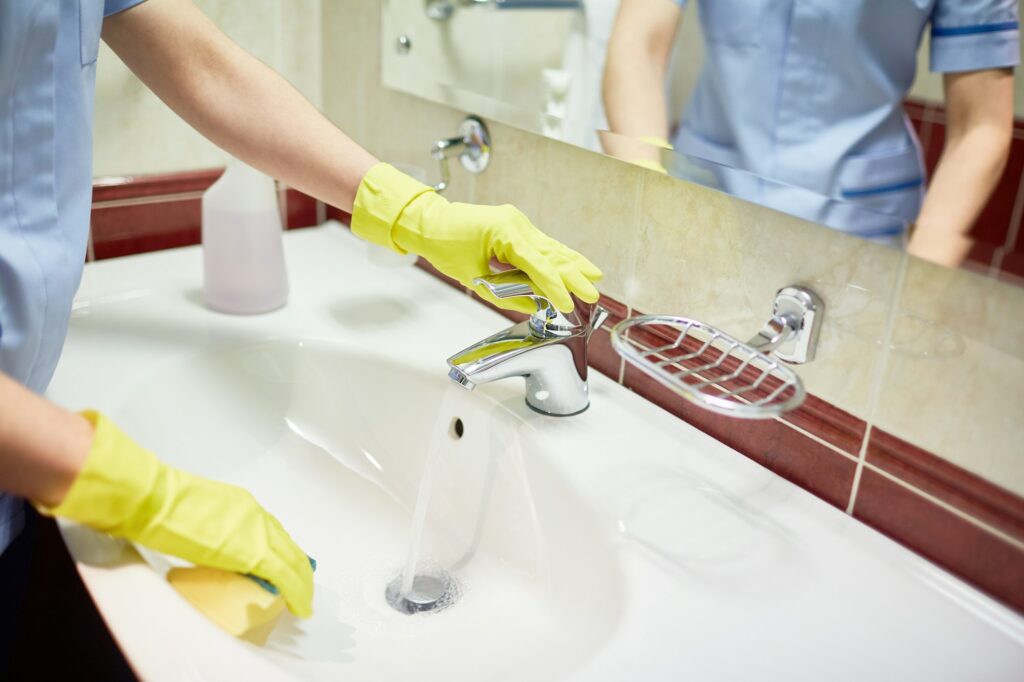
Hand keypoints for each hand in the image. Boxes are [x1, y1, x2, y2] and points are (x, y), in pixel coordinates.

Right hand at [36, 412, 312, 616]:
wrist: (151, 499)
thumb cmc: (159, 505)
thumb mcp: (198, 514)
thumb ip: (212, 528)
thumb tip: (210, 546)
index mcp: (242, 505)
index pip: (272, 531)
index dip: (283, 552)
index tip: (287, 567)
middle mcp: (256, 515)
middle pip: (287, 545)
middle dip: (298, 568)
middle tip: (302, 588)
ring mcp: (257, 531)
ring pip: (292, 561)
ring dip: (300, 582)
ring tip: (302, 600)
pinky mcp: (254, 552)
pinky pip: (284, 575)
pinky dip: (296, 591)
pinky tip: (300, 605)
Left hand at [351, 163, 601, 313]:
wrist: (428, 223)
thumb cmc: (444, 245)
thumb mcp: (474, 277)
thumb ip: (505, 293)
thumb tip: (532, 304)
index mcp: (505, 232)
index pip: (538, 264)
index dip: (555, 286)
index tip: (568, 303)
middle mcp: (515, 223)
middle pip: (552, 253)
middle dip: (574, 275)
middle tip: (593, 294)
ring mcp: (517, 223)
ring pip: (551, 247)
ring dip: (573, 264)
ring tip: (594, 277)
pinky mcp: (515, 226)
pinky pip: (541, 244)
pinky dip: (557, 257)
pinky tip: (574, 265)